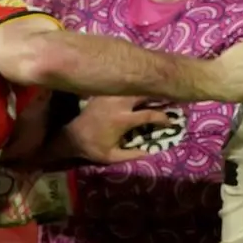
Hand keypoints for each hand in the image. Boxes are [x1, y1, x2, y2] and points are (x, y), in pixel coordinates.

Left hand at [59, 96, 173, 163]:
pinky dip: (132, 87)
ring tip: (156, 91)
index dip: (163, 118)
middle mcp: (118, 104)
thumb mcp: (112, 156)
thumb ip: (133, 155)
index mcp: (122, 119)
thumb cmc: (93, 147)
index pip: (149, 114)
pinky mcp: (104, 92)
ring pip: (133, 86)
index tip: (170, 122)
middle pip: (144, 92)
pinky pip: (122, 86)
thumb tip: (152, 153)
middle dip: (158, 93)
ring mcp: (111, 95)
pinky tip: (138, 88)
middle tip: (168, 96)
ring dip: (145, 88)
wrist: (71, 136)